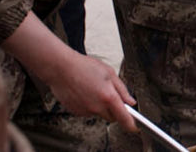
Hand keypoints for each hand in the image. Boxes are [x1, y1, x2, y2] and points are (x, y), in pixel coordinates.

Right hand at [1, 12, 135, 130]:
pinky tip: (85, 92)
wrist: (61, 69)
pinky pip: (88, 112)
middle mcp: (96, 107)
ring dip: (101, 106)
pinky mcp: (75, 112)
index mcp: (108, 96)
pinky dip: (90, 105)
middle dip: (114, 110)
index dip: (130, 124)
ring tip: (94, 89)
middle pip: (111, 117)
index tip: (134, 127)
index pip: (123, 116)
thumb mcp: (109, 73)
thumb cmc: (84, 67)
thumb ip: (122, 89)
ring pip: (99, 113)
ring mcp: (85, 111)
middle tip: (110, 95)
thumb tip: (130, 102)